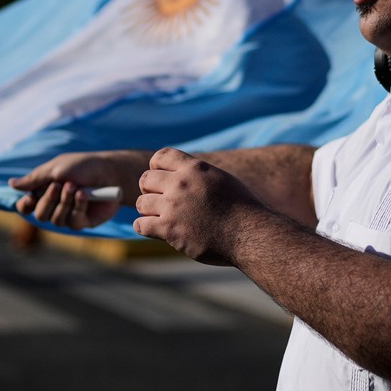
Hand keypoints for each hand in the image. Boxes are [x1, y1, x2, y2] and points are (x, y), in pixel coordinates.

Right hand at [10, 151, 144, 229]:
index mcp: (45, 191)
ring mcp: (69, 214)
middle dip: (48, 199)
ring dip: (64, 202)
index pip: (26, 207)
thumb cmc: (83, 166)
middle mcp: (55, 205)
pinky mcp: (83, 221)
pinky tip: (84, 195)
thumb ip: (34, 179)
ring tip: (75, 187)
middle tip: (60, 184)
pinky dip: (77, 207)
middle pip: (39, 215)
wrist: (111, 172)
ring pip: (56, 220)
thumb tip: (11, 184)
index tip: (30, 198)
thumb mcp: (56, 168)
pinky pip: (73, 222)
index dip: (25, 206)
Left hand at [132, 147, 266, 264]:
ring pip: (141, 203)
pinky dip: (144, 227)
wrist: (249, 234)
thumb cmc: (242, 210)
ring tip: (161, 218)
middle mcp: (180, 183)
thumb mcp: (221, 179)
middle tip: (160, 202)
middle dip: (150, 190)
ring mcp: (173, 206)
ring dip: (148, 211)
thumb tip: (185, 174)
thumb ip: (199, 175)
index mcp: (194, 168)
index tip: (161, 179)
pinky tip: (155, 230)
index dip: (156, 167)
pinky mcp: (169, 229)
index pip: (160, 156)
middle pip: (145, 179)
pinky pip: (140, 225)